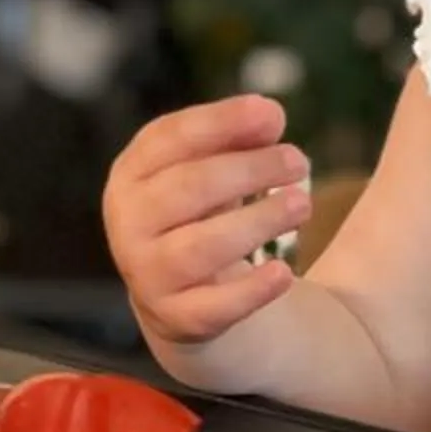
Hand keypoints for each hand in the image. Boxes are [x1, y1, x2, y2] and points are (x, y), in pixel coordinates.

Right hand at [102, 94, 311, 347]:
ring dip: (256, 222)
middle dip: (247, 170)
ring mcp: (147, 274)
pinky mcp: (175, 318)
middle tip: (298, 161)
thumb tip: (268, 116)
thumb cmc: (199, 210)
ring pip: (200, 247)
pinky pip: (213, 308)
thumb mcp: (210, 166)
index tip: (272, 113)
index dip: (220, 122)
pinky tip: (285, 274)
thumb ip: (236, 138)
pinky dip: (250, 291)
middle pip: (187, 188)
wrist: (177, 291)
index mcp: (132, 173)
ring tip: (301, 204)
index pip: (170, 138)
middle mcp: (128, 222)